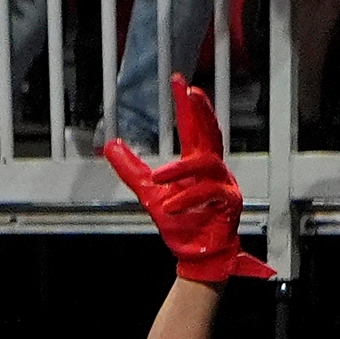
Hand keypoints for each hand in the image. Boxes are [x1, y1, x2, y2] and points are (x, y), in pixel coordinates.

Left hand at [101, 75, 273, 283]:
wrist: (195, 254)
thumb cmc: (180, 222)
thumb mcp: (149, 193)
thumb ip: (132, 169)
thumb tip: (110, 145)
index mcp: (198, 163)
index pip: (194, 127)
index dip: (187, 105)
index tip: (179, 81)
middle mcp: (213, 169)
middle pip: (211, 133)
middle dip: (202, 112)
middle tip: (192, 93)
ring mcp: (224, 185)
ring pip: (206, 165)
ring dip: (181, 170)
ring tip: (159, 178)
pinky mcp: (228, 204)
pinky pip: (209, 194)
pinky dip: (188, 198)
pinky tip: (171, 206)